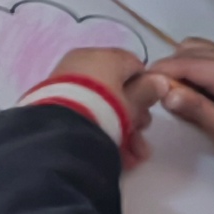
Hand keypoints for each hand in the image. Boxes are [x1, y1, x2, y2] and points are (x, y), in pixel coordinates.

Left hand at [35, 45, 150, 162]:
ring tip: (131, 157)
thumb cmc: (105, 111)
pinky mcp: (53, 102)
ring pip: (102, 105)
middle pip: (117, 88)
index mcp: (104, 56)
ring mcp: (66, 82)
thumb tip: (159, 80)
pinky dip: (99, 129)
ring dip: (121, 130)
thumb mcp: (132, 104)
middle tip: (140, 138)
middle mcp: (83, 63)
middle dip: (133, 116)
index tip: (149, 110)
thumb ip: (148, 91)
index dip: (146, 88)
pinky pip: (84, 112)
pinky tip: (114, 155)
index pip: (133, 65)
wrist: (60, 133)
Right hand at [137, 39, 213, 169]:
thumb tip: (166, 93)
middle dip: (170, 66)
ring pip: (200, 47)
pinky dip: (196, 64)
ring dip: (183, 63)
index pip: (187, 62)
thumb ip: (196, 110)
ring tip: (177, 90)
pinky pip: (211, 54)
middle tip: (159, 92)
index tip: (141, 83)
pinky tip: (196, 87)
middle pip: (190, 49)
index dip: (161, 70)